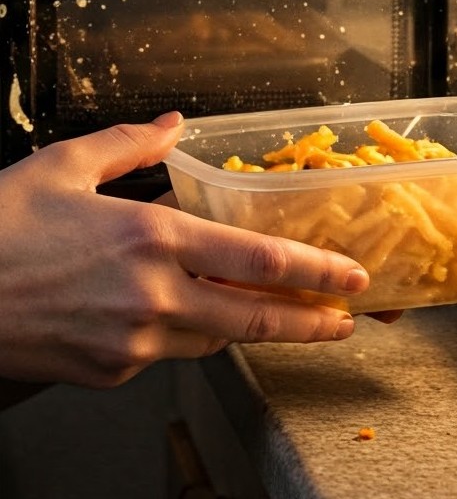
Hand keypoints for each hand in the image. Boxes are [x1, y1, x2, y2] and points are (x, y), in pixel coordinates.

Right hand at [0, 112, 371, 388]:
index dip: (317, 273)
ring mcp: (131, 343)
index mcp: (151, 238)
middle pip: (255, 318)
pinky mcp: (107, 374)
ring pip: (213, 339)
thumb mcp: (62, 166)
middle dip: (310, 321)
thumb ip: (129, 144)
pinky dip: (180, 335)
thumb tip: (174, 124)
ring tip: (278, 319)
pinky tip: (180, 318)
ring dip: (245, 328)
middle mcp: (152, 297)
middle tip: (345, 322)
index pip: (260, 262)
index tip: (352, 278)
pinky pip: (163, 355)